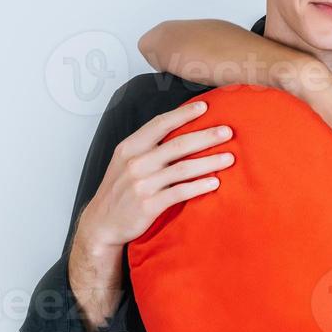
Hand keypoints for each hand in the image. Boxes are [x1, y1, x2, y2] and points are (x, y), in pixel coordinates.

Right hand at [76, 99, 234, 253]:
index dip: (183, 114)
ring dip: (209, 162)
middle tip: (228, 132)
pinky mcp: (149, 205)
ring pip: (183, 169)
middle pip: (177, 145)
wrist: (102, 224)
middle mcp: (135, 163)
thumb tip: (179, 131)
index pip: (159, 124)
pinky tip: (214, 183)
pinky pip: (180, 192)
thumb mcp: (125, 162)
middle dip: (206, 136)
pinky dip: (199, 186)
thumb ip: (147, 147)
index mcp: (129, 148)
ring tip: (229, 158)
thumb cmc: (119, 190)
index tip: (204, 107)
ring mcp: (142, 184)